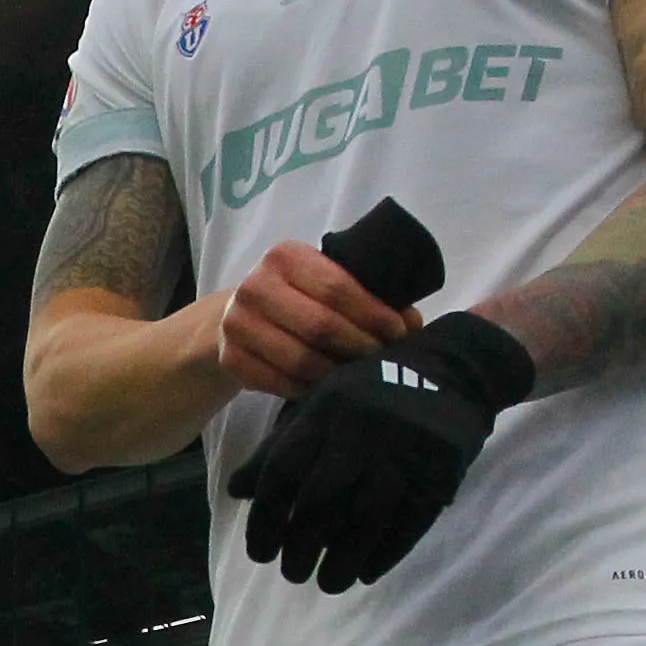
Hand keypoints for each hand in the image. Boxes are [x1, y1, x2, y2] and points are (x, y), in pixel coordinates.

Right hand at [212, 241, 409, 400]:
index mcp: (284, 256)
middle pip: (321, 325)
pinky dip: (312, 389)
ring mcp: (237, 324)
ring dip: (339, 374)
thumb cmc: (297, 296)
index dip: (373, 314)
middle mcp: (255, 286)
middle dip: (361, 346)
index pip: (337, 287)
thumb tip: (414, 323)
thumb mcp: (324, 281)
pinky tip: (330, 388)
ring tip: (360, 377)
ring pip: (302, 360)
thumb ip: (368, 294)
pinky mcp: (231, 359)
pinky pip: (283, 383)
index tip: (399, 332)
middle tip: (383, 359)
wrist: (234, 316)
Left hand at [231, 309, 535, 593]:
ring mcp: (405, 447)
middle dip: (301, 548)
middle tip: (294, 574)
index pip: (282, 472)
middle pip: (321, 501)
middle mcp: (361, 427)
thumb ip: (278, 446)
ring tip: (329, 583)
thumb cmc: (371, 393)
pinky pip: (409, 522)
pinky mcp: (442, 467)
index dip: (265, 519)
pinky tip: (366, 573)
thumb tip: (237, 491)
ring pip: (366, 518)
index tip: (261, 553)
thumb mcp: (320, 405)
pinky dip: (384, 554)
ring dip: (343, 561)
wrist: (454, 368)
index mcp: (325, 409)